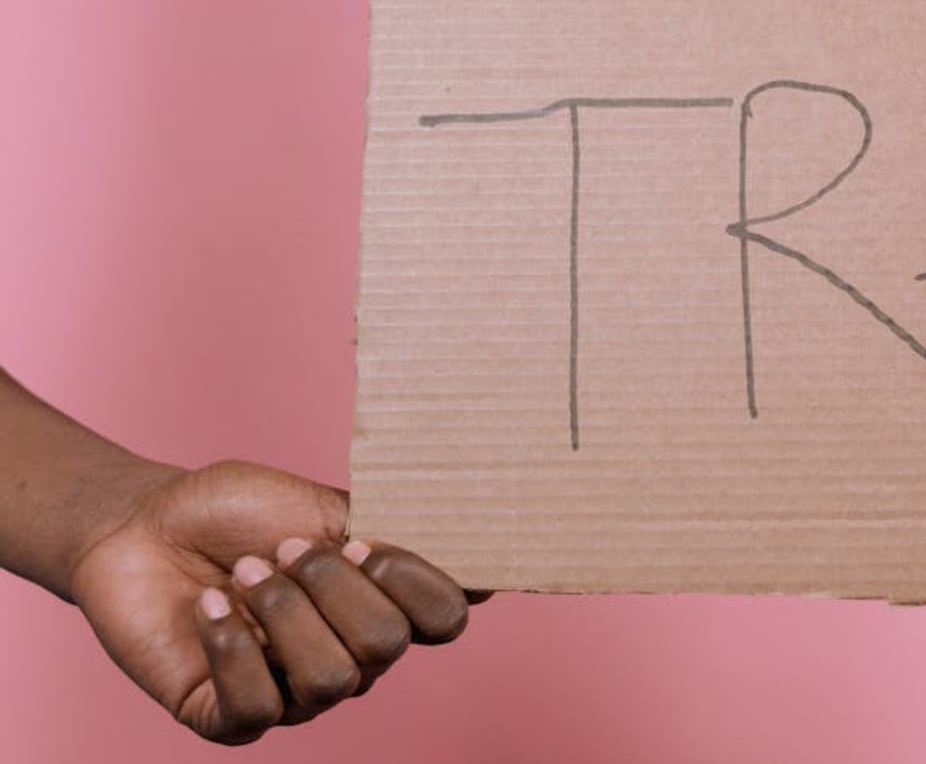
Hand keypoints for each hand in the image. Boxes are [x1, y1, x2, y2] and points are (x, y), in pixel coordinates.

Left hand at [64, 459, 478, 743]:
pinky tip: (212, 606)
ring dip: (284, 611)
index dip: (414, 579)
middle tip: (287, 547)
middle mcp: (348, 658)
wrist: (140, 525)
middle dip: (334, 585)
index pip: (444, 618)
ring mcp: (291, 693)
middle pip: (386, 646)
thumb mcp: (322, 508)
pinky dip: (234, 646)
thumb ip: (394, 539)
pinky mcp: (227, 718)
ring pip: (331, 680)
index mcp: (382, 605)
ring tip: (245, 573)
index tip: (366, 540)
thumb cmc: (233, 512)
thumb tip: (485, 578)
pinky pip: (258, 707)